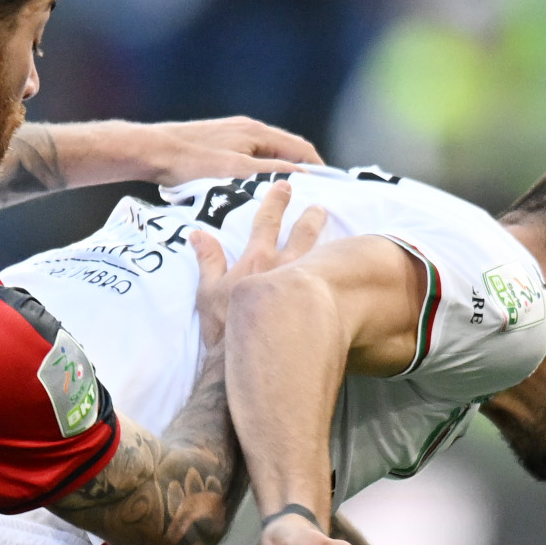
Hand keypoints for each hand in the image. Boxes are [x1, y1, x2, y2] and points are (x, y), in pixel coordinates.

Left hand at [140, 116, 321, 185]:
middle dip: (301, 171)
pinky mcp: (219, 144)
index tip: (329, 189)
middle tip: (311, 197)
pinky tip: (256, 190)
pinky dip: (261, 172)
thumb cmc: (192, 163)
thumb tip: (304, 175)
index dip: (317, 168)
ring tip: (286, 198)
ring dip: (280, 173)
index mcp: (257, 132)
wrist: (153, 151)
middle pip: (286, 150)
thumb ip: (272, 172)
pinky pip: (250, 158)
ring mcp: (232, 135)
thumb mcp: (237, 172)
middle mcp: (247, 129)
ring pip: (267, 155)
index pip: (300, 147)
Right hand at [190, 182, 327, 349]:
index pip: (267, 222)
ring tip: (333, 234)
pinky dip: (338, 273)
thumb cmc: (225, 328)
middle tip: (319, 207)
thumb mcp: (208, 293)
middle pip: (302, 234)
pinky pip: (333, 284)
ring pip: (320, 255)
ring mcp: (305, 287)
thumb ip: (208, 261)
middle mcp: (286, 268)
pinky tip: (348, 272)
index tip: (285, 186)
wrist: (251, 358)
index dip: (276, 202)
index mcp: (258, 260)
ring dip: (326, 241)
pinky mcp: (319, 307)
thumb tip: (198, 234)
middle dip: (309, 217)